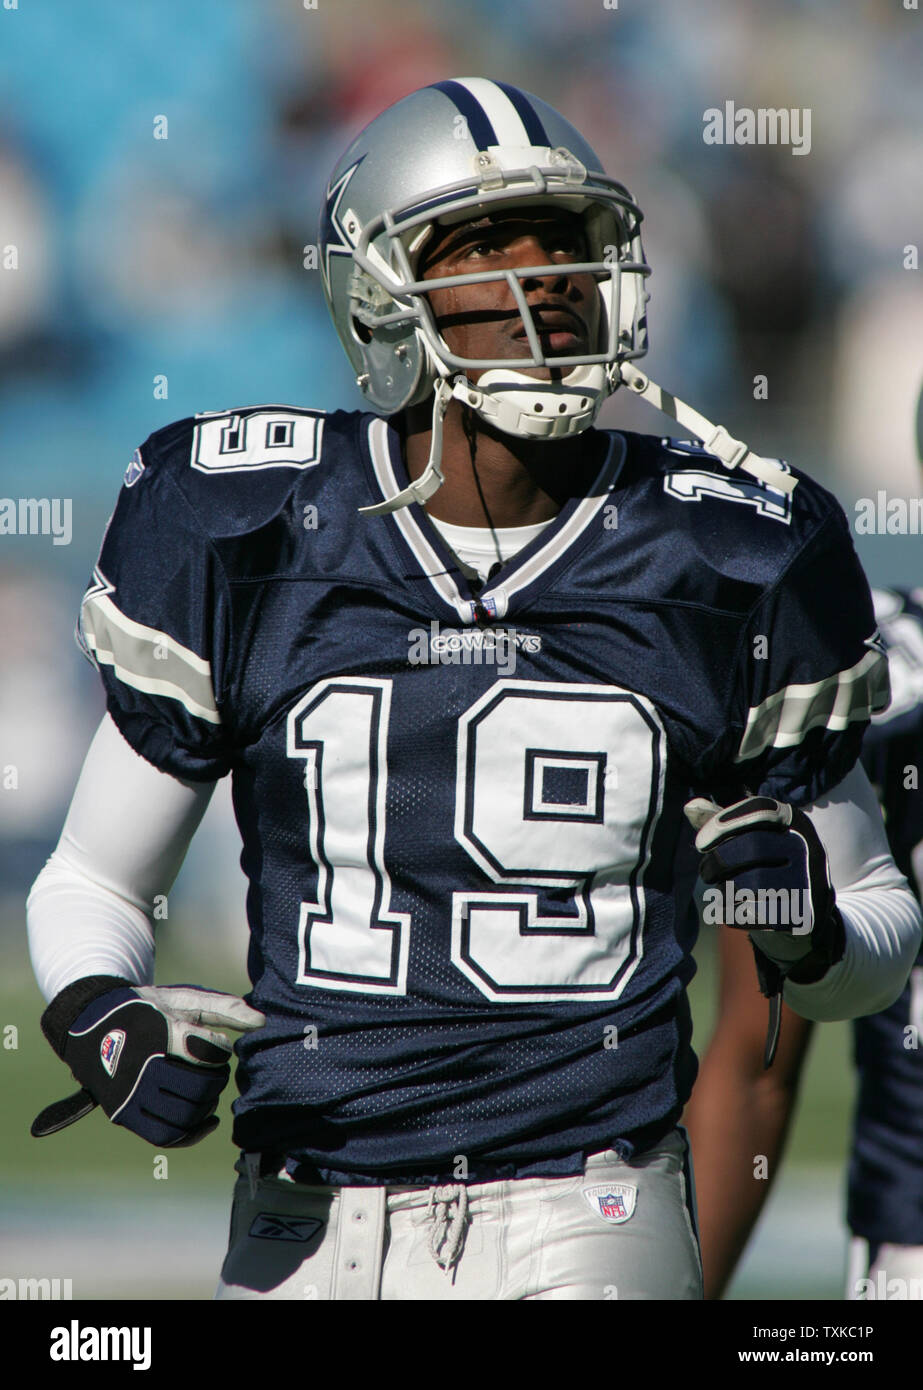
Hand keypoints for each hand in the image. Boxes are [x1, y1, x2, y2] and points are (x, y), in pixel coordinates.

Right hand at [34, 976, 263, 1146]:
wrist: (91, 1021)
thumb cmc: (147, 1008)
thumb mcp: (184, 998)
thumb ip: (224, 1008)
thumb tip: (262, 1023)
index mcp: (159, 1033)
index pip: (207, 1053)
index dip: (221, 1051)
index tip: (216, 1044)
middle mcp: (141, 1067)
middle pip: (198, 1089)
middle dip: (216, 1082)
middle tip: (216, 1072)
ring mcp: (130, 1094)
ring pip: (183, 1116)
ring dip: (206, 1107)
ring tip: (210, 1092)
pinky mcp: (123, 1113)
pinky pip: (163, 1136)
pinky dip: (191, 1135)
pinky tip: (208, 1121)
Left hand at [684, 795, 844, 985]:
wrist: (806, 902)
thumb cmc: (768, 860)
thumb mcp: (752, 834)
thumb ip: (722, 821)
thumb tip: (689, 807)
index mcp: (793, 820)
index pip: (759, 810)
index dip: (724, 824)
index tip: (700, 843)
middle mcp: (807, 846)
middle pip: (755, 847)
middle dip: (721, 860)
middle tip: (706, 873)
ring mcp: (809, 880)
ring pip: (754, 884)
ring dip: (726, 889)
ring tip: (720, 890)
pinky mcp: (803, 913)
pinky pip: (758, 915)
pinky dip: (733, 914)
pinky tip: (726, 911)